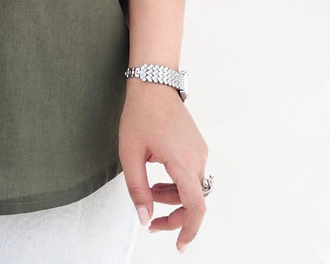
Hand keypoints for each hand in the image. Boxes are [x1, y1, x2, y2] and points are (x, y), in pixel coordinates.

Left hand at [118, 79, 208, 253]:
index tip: (180, 245)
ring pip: (191, 188)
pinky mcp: (196, 146)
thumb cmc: (140, 114)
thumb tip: (144, 217)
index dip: (189, 229)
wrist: (153, 84)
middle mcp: (197, 158)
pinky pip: (191, 174)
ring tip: (148, 190)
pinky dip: (176, 183)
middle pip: (192, 200)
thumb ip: (137, 188)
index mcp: (182, 161)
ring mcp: (199, 151)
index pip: (195, 206)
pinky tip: (157, 175)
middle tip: (150, 221)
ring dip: (171, 196)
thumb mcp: (130, 153)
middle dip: (172, 214)